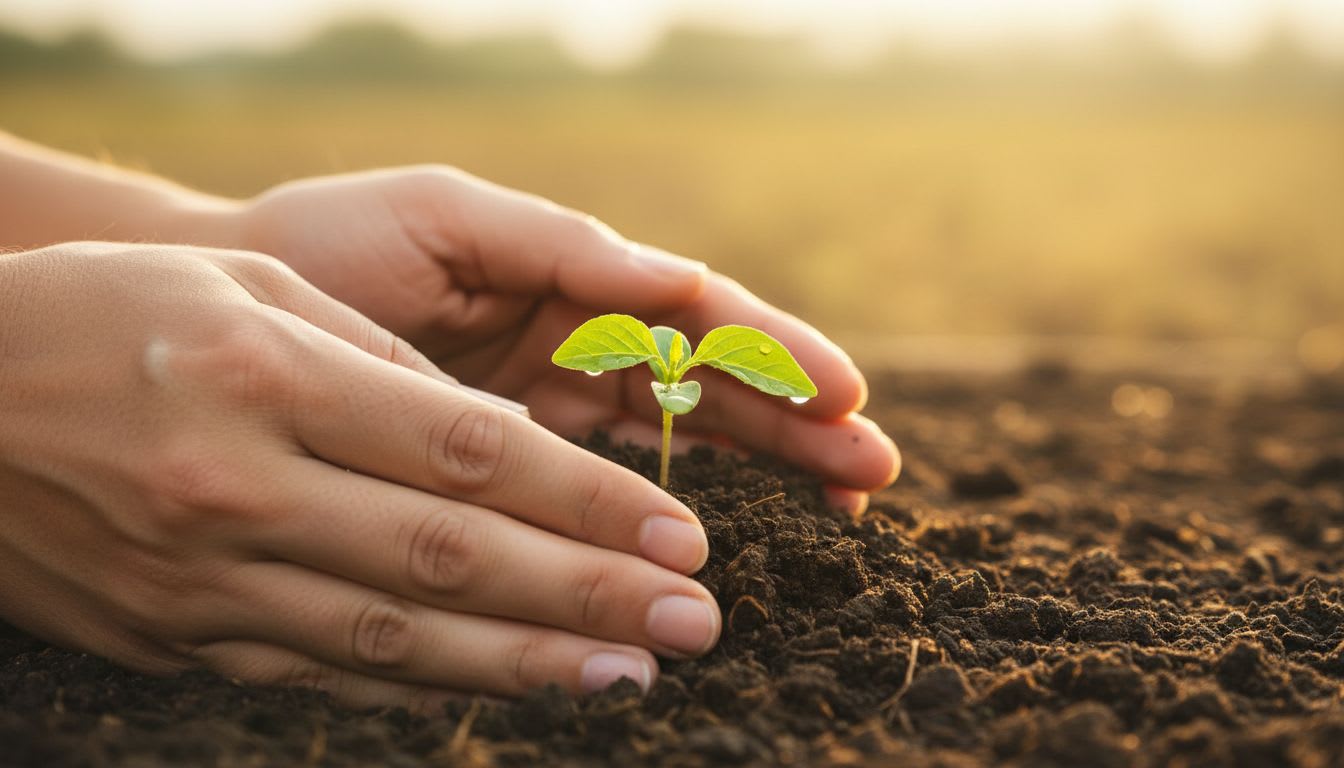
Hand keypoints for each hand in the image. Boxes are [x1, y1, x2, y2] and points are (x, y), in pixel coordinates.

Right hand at [0, 243, 718, 705]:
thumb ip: (372, 358)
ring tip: (630, 676)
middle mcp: (238, 487)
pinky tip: (505, 688)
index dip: (584, 500)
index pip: (466, 450)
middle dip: (587, 595)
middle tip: (695, 622)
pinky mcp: (180, 637)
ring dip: (526, 662)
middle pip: (452, 554)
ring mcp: (205, 578)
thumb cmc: (100, 315)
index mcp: (263, 375)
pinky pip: (326, 667)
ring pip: (398, 634)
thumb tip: (497, 431)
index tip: (676, 535)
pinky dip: (427, 683)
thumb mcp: (240, 286)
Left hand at [229, 168, 899, 509]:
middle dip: (797, 421)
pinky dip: (665, 509)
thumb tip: (679, 278)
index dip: (775, 353)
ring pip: (681, 439)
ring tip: (841, 499)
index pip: (698, 318)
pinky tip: (718, 535)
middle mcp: (577, 344)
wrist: (226, 318)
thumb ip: (561, 246)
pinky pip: (606, 486)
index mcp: (573, 279)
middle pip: (712, 385)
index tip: (844, 394)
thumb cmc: (330, 250)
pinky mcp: (514, 461)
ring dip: (765, 465)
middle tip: (873, 469)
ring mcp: (552, 406)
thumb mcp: (446, 218)